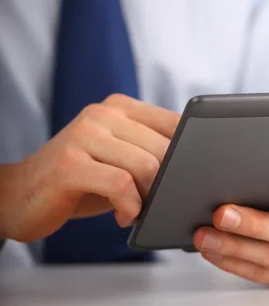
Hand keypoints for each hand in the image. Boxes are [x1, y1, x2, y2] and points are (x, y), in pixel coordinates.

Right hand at [0, 94, 179, 242]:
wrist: (20, 194)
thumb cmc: (79, 179)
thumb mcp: (118, 157)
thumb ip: (149, 151)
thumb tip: (194, 165)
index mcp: (120, 106)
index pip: (174, 122)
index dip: (190, 153)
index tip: (189, 178)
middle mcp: (103, 113)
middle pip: (164, 147)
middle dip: (168, 182)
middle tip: (159, 202)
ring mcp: (85, 134)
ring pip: (145, 165)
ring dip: (150, 198)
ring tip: (138, 210)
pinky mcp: (70, 163)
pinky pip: (120, 185)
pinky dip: (130, 207)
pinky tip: (122, 216)